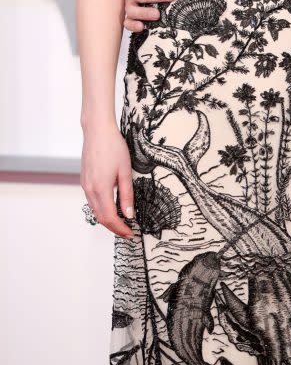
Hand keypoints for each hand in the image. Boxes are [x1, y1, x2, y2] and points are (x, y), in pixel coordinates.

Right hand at [81, 123, 135, 237]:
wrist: (97, 131)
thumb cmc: (113, 146)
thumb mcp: (125, 170)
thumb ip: (127, 194)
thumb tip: (129, 213)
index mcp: (100, 189)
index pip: (110, 218)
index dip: (120, 229)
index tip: (131, 233)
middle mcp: (90, 190)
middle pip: (100, 217)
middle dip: (114, 227)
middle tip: (128, 230)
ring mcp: (85, 185)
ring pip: (95, 210)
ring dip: (108, 219)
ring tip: (122, 221)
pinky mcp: (85, 180)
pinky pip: (92, 201)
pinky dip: (102, 208)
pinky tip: (112, 205)